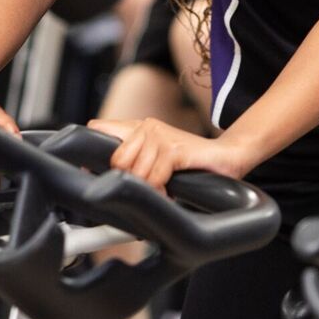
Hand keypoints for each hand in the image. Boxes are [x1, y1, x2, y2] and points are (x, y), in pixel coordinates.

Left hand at [88, 117, 254, 191]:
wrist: (229, 156)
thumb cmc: (192, 163)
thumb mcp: (156, 160)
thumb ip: (133, 163)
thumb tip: (101, 179)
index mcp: (138, 128)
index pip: (99, 129)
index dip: (89, 153)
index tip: (89, 172)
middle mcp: (147, 126)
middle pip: (116, 160)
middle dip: (129, 181)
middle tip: (146, 188)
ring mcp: (161, 135)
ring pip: (135, 172)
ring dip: (148, 189)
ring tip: (162, 190)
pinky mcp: (175, 148)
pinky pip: (154, 177)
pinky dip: (160, 191)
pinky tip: (170, 191)